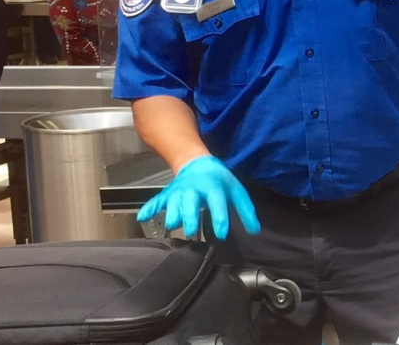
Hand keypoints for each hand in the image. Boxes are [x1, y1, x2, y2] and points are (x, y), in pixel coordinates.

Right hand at [136, 155, 260, 239]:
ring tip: (172, 226)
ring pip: (174, 202)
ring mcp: (179, 191)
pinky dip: (150, 208)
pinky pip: (156, 200)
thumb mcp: (236, 191)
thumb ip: (245, 210)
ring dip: (172, 213)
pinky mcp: (168, 194)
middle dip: (190, 216)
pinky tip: (143, 217)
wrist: (197, 163)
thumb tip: (255, 230)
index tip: (222, 234)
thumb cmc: (219, 180)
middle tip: (191, 231)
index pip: (217, 202)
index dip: (220, 217)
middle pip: (191, 202)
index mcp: (213, 186)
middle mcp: (194, 189)